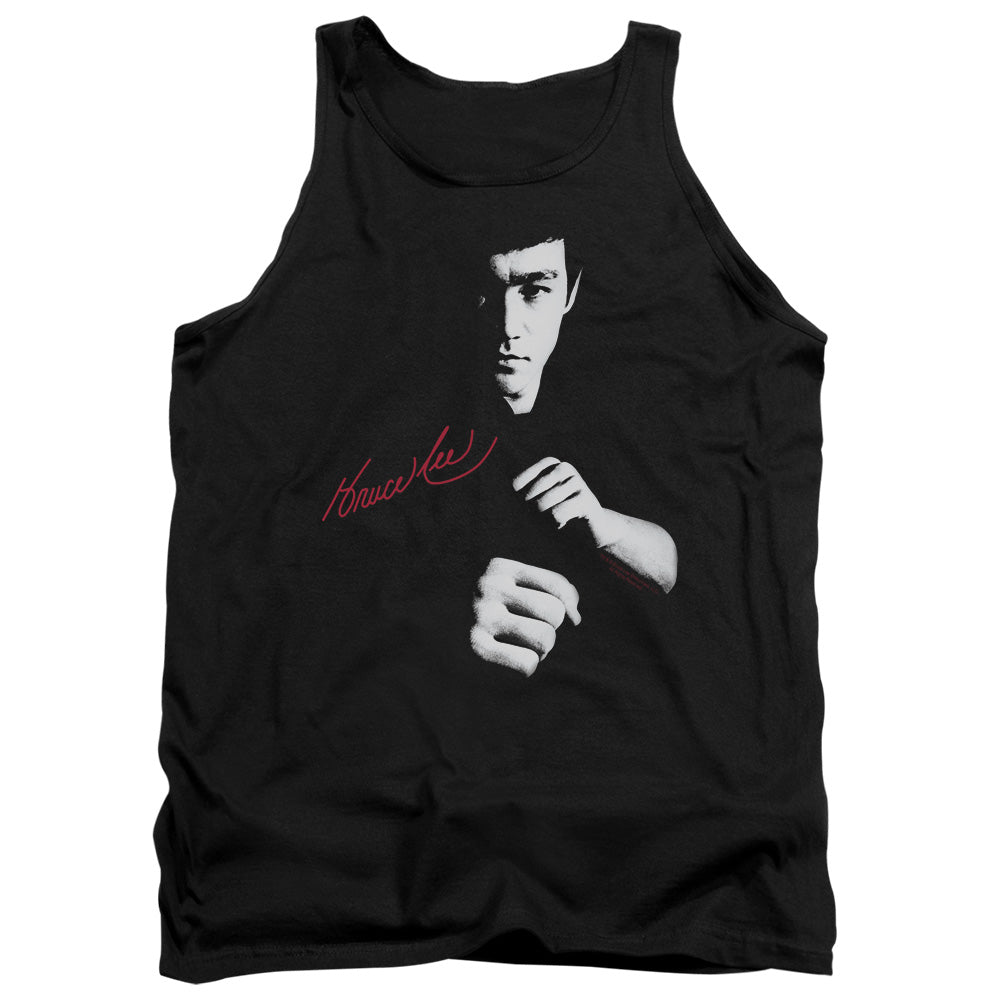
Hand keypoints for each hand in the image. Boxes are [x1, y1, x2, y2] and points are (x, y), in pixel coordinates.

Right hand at [469, 557, 580, 675]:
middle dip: (549, 628)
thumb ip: (551, 592)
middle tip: (528, 633)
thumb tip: (575, 618)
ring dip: (540, 649)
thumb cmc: (488, 611)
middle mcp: (489, 587)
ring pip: (545, 638)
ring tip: (519, 646)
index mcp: (500, 567)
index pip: (557, 586)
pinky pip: (528, 663)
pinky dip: (527, 667)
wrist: (436, 632)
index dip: (566, 606)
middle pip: (554, 613)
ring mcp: (482, 616)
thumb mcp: (514, 589)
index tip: (556, 616)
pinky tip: (509, 661)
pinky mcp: (476, 647)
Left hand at [513, 457, 622, 546]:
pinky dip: (557, 524)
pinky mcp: (585, 498)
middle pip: (528, 496)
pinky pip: (556, 514)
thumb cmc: (558, 515)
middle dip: (533, 513)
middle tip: (548, 516)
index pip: (517, 483)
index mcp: (549, 464)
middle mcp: (562, 468)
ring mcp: (576, 481)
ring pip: (541, 505)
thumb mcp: (536, 504)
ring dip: (546, 520)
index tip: (531, 507)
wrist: (591, 529)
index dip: (519, 502)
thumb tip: (505, 494)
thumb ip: (522, 498)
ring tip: (558, 518)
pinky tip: (568, 522)